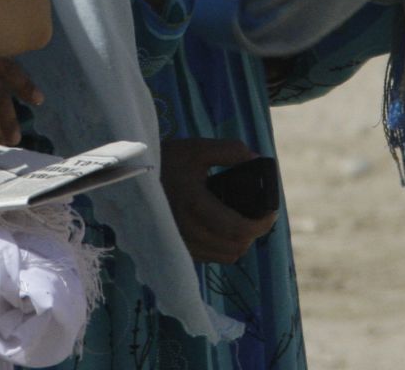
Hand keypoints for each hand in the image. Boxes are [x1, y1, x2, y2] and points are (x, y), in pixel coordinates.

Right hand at [159, 137, 278, 263]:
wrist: (133, 176)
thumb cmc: (167, 160)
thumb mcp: (197, 148)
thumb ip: (229, 151)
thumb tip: (256, 159)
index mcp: (194, 204)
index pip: (238, 229)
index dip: (262, 224)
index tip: (271, 212)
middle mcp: (186, 229)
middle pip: (235, 247)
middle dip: (253, 233)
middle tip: (258, 215)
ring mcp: (181, 242)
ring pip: (225, 256)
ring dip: (239, 242)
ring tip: (241, 222)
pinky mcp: (177, 248)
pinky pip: (211, 257)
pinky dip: (223, 247)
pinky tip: (222, 229)